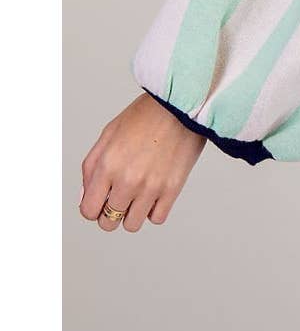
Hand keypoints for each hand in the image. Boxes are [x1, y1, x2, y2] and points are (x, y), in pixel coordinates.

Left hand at [79, 92, 205, 232]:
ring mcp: (151, 187)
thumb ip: (91, 167)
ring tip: (138, 196)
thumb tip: (86, 195)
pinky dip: (154, 210)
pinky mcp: (173, 188)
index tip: (100, 202)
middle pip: (109, 222)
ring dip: (132, 214)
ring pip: (132, 225)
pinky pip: (157, 218)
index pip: (88, 210)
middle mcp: (128, 180)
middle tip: (119, 199)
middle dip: (110, 213)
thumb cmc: (146, 114)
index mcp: (107, 166)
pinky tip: (154, 193)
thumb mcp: (108, 134)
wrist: (181, 105)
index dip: (92, 209)